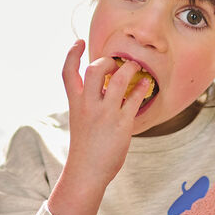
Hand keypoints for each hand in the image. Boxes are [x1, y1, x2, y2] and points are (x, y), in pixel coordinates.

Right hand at [48, 40, 148, 214]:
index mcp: (75, 104)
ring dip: (130, 69)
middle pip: (93, 70)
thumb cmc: (86, 147)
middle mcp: (88, 105)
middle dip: (106, 61)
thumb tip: (105, 87)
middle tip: (116, 64)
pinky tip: (147, 85)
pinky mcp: (122, 123)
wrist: (87, 173)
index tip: (79, 42)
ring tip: (136, 68)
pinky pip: (135, 98)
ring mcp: (105, 114)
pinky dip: (142, 87)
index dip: (72, 54)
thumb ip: (89, 103)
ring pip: (118, 79)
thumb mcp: (80, 120)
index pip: (67, 72)